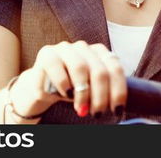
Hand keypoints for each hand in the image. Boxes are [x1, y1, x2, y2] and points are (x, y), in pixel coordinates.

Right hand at [10, 41, 126, 119]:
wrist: (42, 88)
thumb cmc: (71, 89)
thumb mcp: (90, 90)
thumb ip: (104, 91)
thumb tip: (118, 107)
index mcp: (99, 52)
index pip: (115, 68)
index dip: (118, 90)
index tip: (117, 109)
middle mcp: (83, 47)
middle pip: (100, 71)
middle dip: (100, 96)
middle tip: (97, 113)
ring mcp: (65, 48)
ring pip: (80, 68)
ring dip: (82, 93)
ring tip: (81, 108)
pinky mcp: (47, 54)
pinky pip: (57, 68)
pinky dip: (63, 84)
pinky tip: (65, 94)